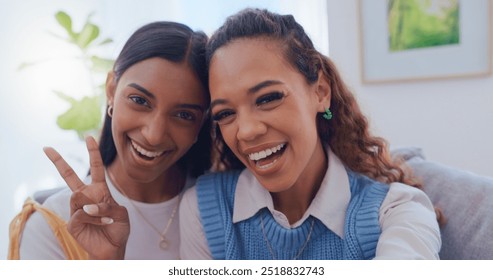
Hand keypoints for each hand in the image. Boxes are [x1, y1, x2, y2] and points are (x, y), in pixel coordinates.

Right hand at [43, 136, 129, 258]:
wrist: (113, 248)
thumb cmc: (118, 229)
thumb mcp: (121, 214)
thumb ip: (107, 205)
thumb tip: (87, 206)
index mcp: (100, 191)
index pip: (96, 168)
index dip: (93, 153)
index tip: (89, 137)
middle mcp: (86, 198)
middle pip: (69, 176)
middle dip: (58, 161)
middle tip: (47, 148)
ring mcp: (77, 209)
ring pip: (79, 196)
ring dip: (95, 207)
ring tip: (105, 218)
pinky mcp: (72, 223)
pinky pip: (80, 213)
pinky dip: (94, 217)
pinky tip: (101, 223)